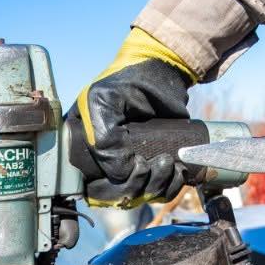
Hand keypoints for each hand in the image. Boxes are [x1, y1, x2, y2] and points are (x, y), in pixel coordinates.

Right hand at [67, 28, 196, 208]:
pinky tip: (178, 172)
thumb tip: (118, 171)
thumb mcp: (104, 100)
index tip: (138, 163)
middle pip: (119, 195)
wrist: (163, 69)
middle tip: (158, 163)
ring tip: (170, 164)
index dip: (117, 182)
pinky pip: (158, 191)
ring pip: (141, 195)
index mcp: (86, 147)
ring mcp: (130, 163)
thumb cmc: (129, 79)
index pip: (94, 184)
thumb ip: (101, 135)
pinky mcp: (153, 164)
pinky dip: (170, 188)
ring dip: (158, 187)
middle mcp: (106, 160)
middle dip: (141, 186)